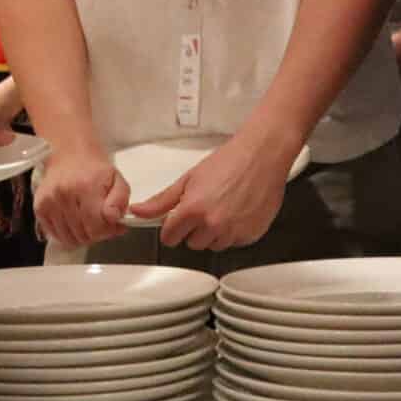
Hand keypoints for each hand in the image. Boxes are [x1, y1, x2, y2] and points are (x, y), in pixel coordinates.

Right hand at [33, 149, 130, 247]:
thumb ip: (120, 200)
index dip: (109, 230)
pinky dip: (67, 235)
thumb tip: (114, 218)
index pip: (97, 226)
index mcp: (86, 186)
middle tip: (101, 224)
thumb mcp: (117, 179)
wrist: (69, 154)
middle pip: (84, 234)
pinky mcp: (40, 207)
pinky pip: (55, 235)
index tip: (113, 225)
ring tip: (88, 223)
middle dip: (97, 234)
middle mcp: (64, 194)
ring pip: (69, 239)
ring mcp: (50, 202)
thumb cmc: (94, 169)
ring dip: (82, 236)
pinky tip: (75, 223)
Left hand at [133, 129, 293, 253]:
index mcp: (193, 210)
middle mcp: (213, 225)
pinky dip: (233, 231)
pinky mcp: (251, 235)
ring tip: (223, 207)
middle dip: (194, 229)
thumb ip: (162, 200)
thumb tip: (138, 211)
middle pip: (192, 244)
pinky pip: (234, 242)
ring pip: (213, 245)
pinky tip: (237, 211)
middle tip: (205, 206)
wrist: (262, 155)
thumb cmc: (228, 161)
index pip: (169, 238)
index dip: (172, 228)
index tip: (177, 219)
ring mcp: (233, 232)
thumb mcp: (189, 178)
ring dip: (214, 232)